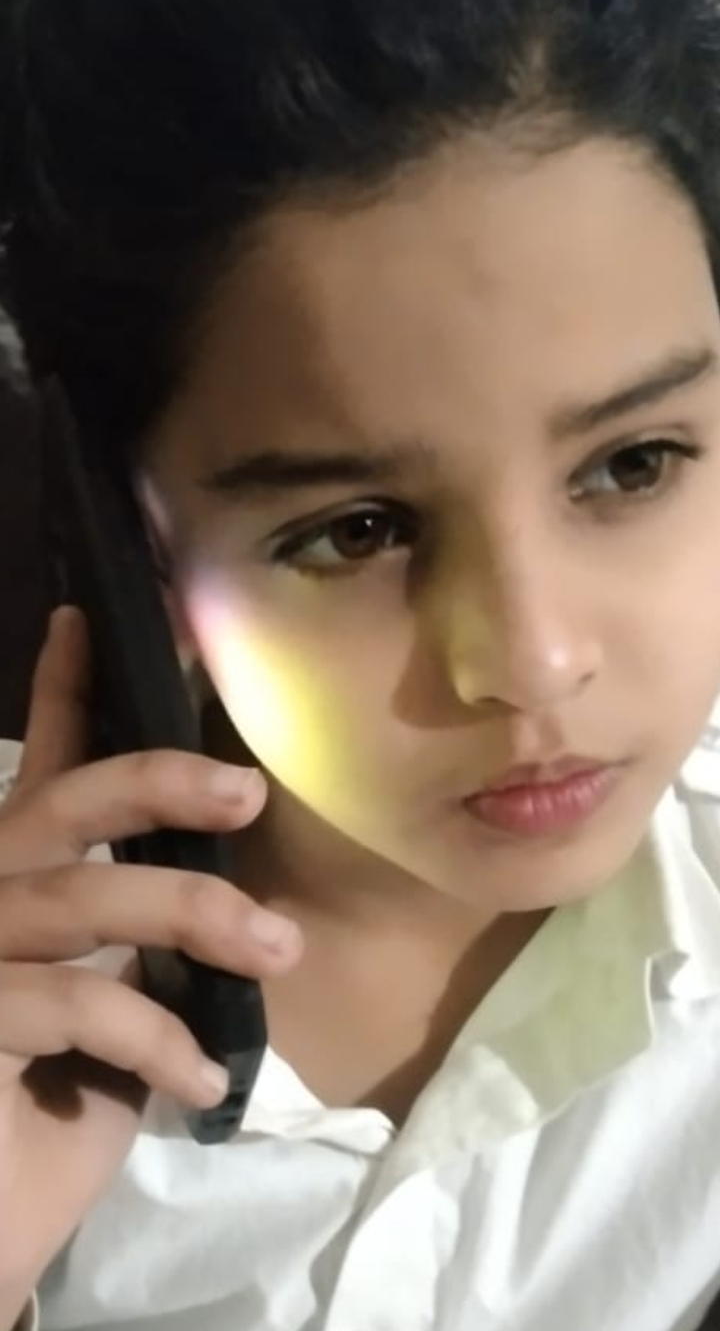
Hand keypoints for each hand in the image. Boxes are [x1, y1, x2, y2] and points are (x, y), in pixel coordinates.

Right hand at [0, 607, 301, 1305]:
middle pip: (60, 809)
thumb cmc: (57, 1112)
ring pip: (77, 899)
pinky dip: (152, 1036)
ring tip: (279, 951)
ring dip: (190, 918)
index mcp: (19, 881)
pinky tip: (204, 1083)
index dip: (63, 690)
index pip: (44, 770)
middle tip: (249, 794)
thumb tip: (238, 895)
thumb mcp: (120, 1007)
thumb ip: (146, 937)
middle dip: (156, 785)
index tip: (90, 616)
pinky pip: (72, 1001)